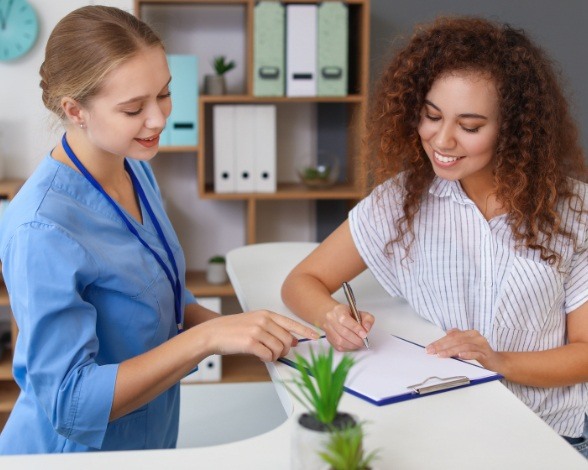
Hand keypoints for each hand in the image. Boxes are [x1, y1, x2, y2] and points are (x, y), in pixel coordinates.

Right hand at [200, 310, 319, 361]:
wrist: (213, 333)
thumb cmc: (234, 329)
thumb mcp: (255, 322)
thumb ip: (274, 329)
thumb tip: (293, 340)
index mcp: (266, 314)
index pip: (291, 323)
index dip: (305, 331)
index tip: (316, 336)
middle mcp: (264, 320)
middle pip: (287, 340)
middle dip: (285, 350)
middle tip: (276, 353)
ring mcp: (257, 331)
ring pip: (279, 349)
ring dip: (274, 356)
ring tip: (264, 353)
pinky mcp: (251, 343)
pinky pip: (268, 356)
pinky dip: (266, 359)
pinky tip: (259, 355)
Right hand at [323, 304, 373, 351]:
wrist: (335, 316)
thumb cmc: (348, 315)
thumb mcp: (360, 313)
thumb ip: (367, 319)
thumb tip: (366, 329)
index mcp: (338, 310)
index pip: (345, 320)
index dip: (355, 328)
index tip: (364, 334)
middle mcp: (331, 319)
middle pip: (343, 332)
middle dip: (356, 339)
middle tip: (363, 341)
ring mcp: (328, 329)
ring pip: (340, 341)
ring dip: (352, 345)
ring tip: (359, 343)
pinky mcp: (329, 338)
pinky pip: (338, 346)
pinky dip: (348, 348)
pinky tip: (353, 345)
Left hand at [425, 328, 503, 371]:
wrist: (497, 362)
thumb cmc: (480, 353)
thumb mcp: (467, 345)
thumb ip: (458, 339)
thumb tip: (447, 333)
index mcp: (469, 333)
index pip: (451, 336)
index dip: (439, 342)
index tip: (429, 348)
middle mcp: (475, 336)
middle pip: (456, 340)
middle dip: (442, 346)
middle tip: (432, 351)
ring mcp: (481, 344)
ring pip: (463, 346)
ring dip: (451, 351)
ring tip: (441, 355)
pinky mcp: (486, 354)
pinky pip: (475, 353)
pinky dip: (467, 354)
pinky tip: (460, 356)